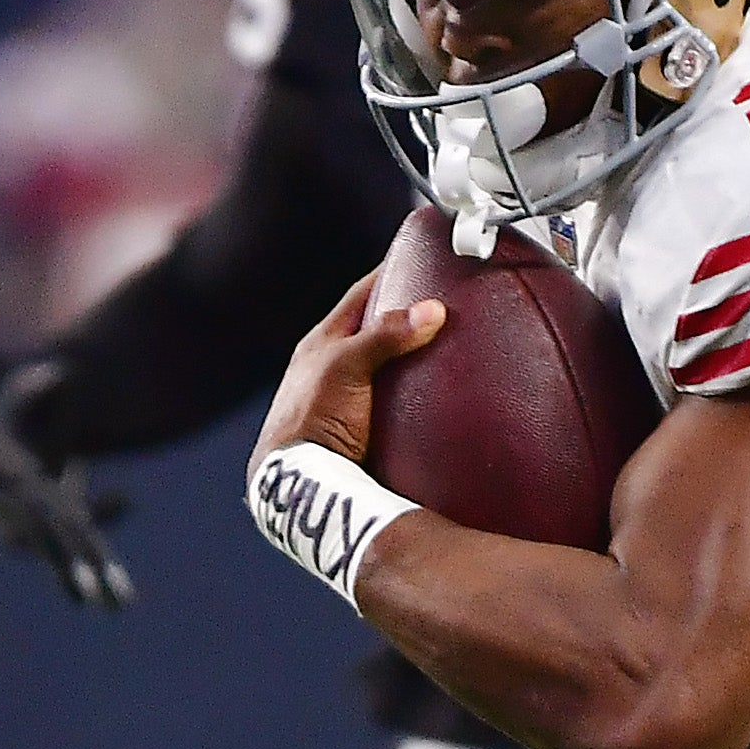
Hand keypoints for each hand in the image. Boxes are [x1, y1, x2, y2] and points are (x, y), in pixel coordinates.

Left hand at [250, 273, 442, 476]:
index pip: (362, 294)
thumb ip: (385, 336)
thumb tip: (431, 310)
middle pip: (376, 331)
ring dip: (414, 363)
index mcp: (322, 344)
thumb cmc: (311, 422)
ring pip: (386, 370)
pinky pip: (395, 407)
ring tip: (451, 354)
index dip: (392, 272)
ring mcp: (345, 402)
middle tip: (448, 305)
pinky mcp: (359, 434)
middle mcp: (331, 369)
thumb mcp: (347, 368)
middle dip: (409, 318)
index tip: (423, 257)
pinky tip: (438, 406)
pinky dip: (416, 400)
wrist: (298, 490)